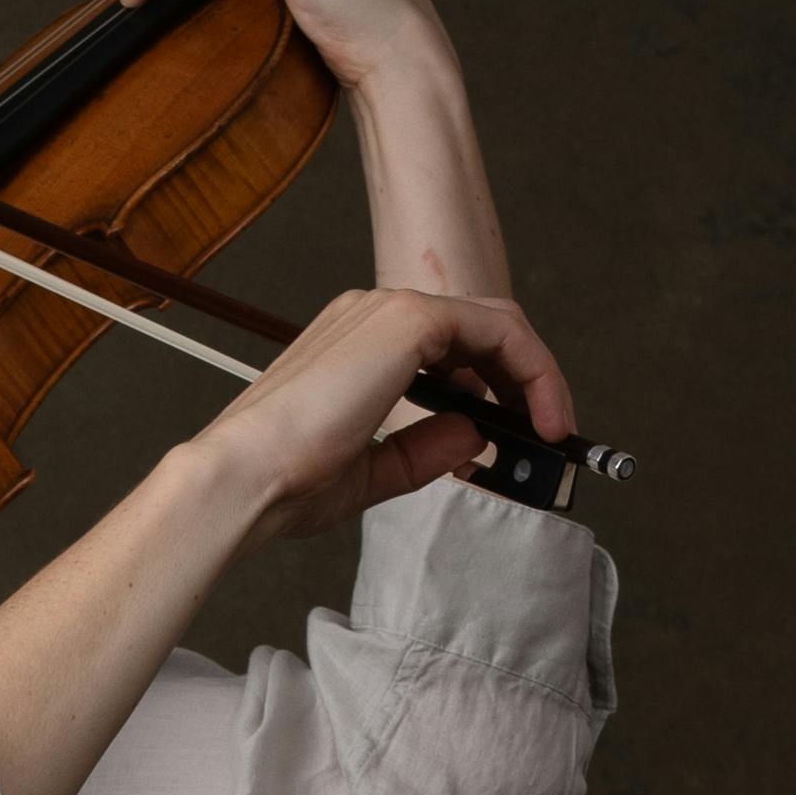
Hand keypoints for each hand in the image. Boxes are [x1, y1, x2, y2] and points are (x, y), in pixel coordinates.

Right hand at [186, 275, 573, 540]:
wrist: (243, 479)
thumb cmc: (285, 483)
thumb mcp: (372, 471)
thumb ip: (425, 449)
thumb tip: (478, 435)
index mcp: (357, 344)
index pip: (447, 346)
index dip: (492, 387)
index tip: (516, 433)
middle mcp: (373, 314)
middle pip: (478, 328)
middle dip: (523, 378)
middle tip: (549, 430)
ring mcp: (390, 311)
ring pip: (494, 324)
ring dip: (533, 374)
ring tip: (552, 427)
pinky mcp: (408, 320)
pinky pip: (496, 332)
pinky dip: (529, 370)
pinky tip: (537, 416)